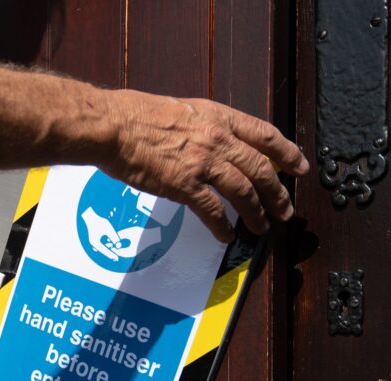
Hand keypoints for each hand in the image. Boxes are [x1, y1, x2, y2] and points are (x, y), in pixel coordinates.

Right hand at [100, 90, 308, 241]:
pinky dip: (222, 226)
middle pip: (260, 169)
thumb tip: (206, 143)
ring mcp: (203, 163)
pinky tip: (226, 235)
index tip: (299, 167)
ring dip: (256, 213)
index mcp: (218, 118)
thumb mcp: (181, 111)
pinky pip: (212, 211)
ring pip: (244, 192)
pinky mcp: (185, 185)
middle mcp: (217, 140)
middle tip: (285, 209)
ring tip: (262, 226)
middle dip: (277, 193)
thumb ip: (200, 127)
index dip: (287, 153)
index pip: (265, 135)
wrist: (114, 126)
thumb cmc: (135, 115)